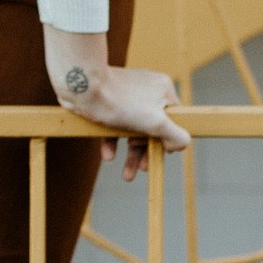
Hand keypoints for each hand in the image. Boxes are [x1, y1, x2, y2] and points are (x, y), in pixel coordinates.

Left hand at [43, 26, 186, 181]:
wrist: (80, 86)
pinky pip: (115, 122)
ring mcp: (127, 94)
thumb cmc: (119, 102)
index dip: (168, 140)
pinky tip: (108, 155)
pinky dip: (113, 140)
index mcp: (163, 90)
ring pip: (133, 127)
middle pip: (152, 126)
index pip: (174, 119)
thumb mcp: (156, 122)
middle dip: (146, 152)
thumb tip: (182, 144)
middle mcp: (148, 89)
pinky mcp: (109, 99)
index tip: (160, 155)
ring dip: (130, 153)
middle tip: (142, 169)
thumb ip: (175, 135)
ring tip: (127, 175)